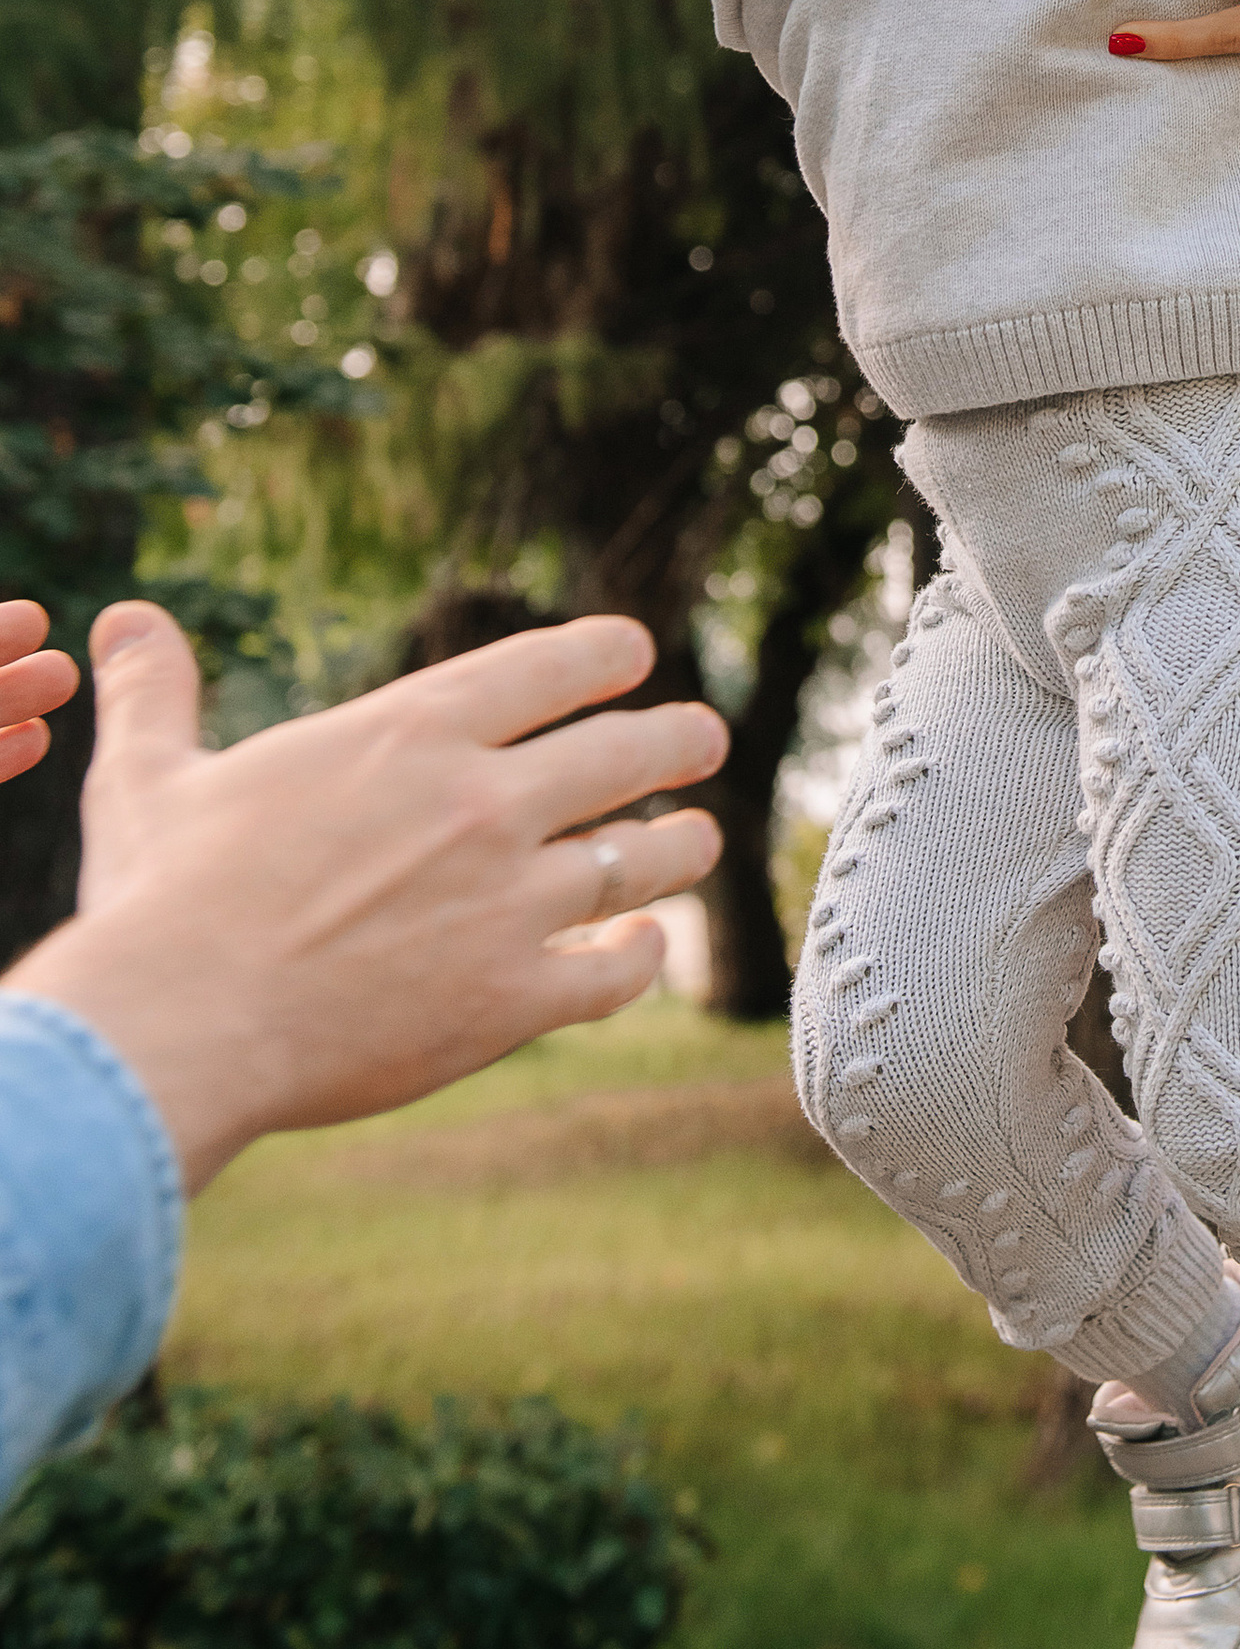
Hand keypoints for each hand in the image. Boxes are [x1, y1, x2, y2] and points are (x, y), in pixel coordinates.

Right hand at [8, 604, 727, 1189]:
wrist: (176, 1026)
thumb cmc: (161, 899)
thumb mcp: (152, 776)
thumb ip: (157, 694)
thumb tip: (124, 622)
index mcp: (411, 733)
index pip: (547, 668)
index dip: (605, 654)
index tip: (636, 653)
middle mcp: (482, 804)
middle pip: (622, 755)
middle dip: (677, 740)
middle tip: (706, 737)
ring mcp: (509, 903)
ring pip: (638, 861)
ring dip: (680, 846)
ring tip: (702, 839)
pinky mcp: (512, 1000)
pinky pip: (614, 974)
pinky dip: (642, 956)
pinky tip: (648, 945)